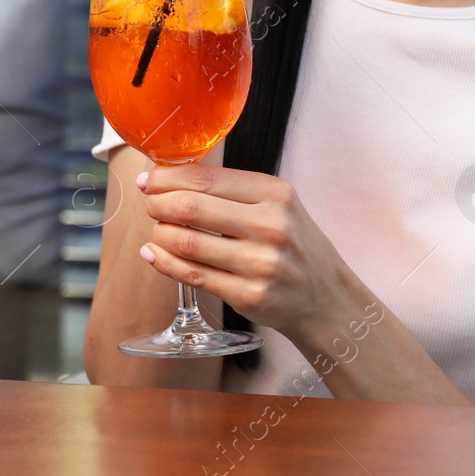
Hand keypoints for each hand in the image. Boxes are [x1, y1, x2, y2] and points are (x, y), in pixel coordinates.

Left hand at [135, 161, 361, 338]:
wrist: (327, 299)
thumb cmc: (292, 245)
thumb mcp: (276, 205)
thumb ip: (230, 190)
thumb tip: (168, 176)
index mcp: (274, 193)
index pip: (204, 177)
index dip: (166, 177)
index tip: (148, 180)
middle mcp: (270, 225)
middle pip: (190, 207)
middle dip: (157, 204)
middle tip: (150, 206)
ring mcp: (259, 263)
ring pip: (185, 242)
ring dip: (159, 234)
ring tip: (157, 231)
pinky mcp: (248, 295)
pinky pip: (191, 275)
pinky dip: (164, 262)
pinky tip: (154, 254)